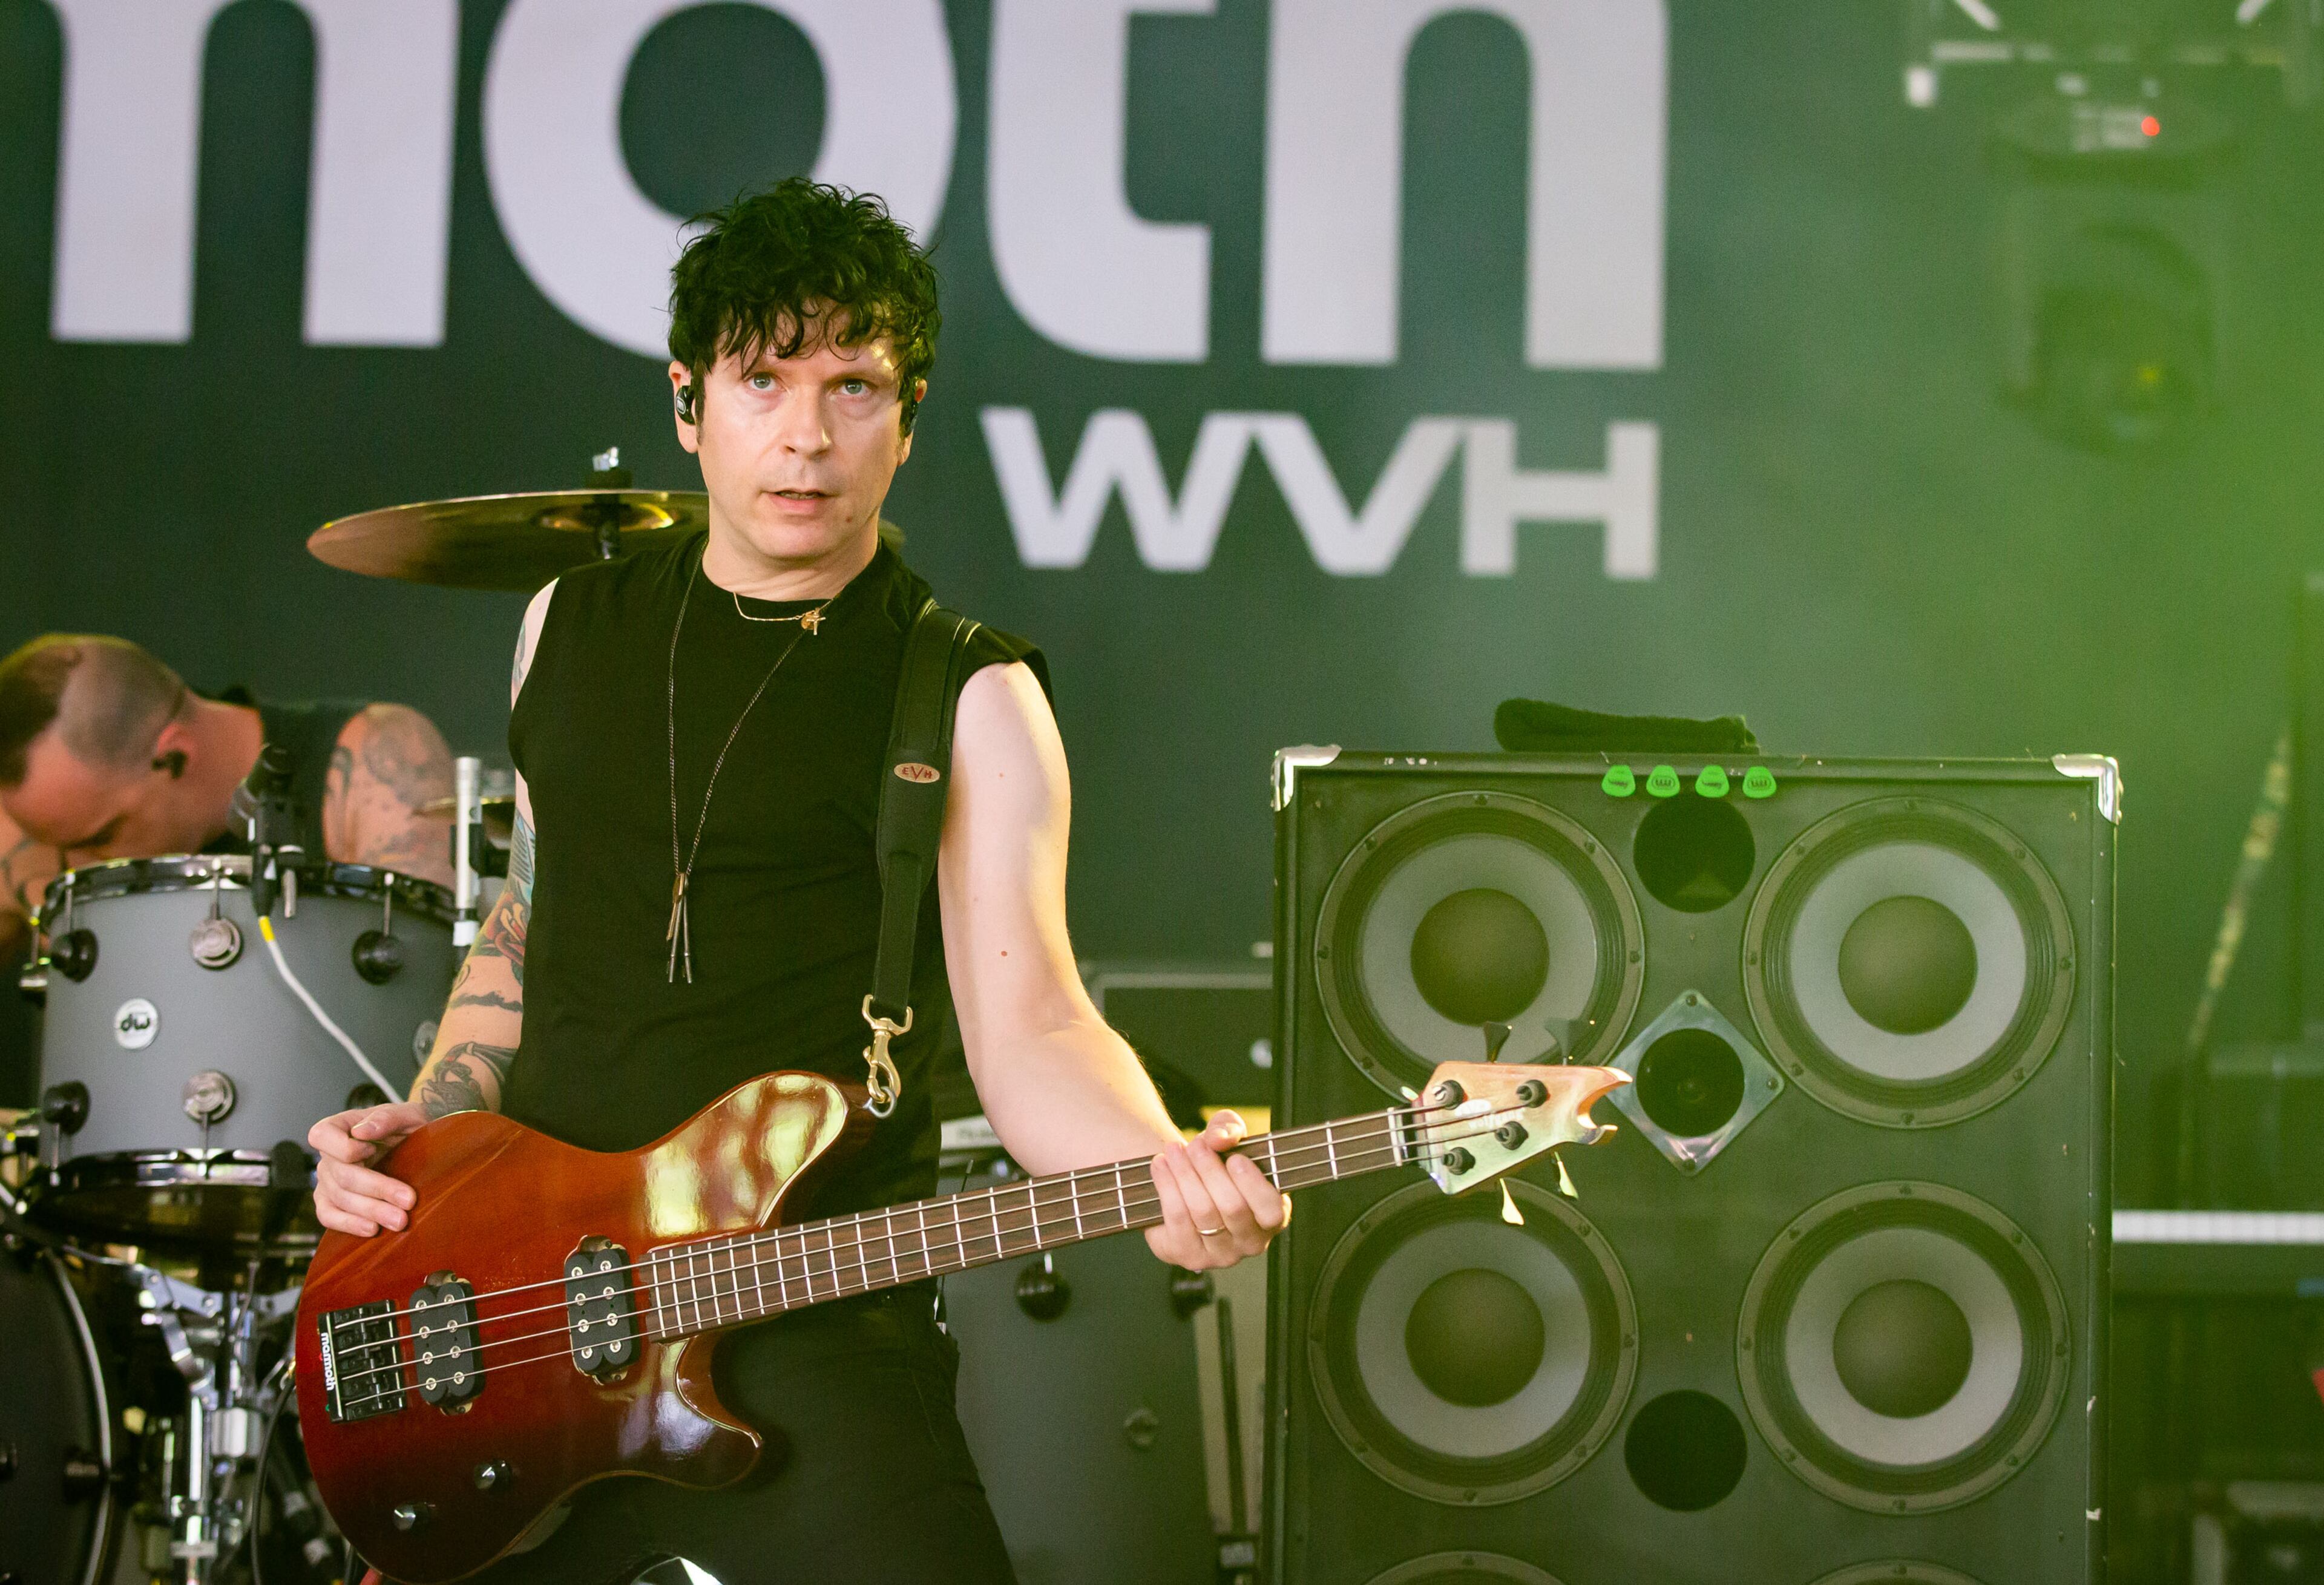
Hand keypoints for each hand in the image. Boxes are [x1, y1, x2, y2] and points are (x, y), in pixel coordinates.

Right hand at [310, 1100, 428, 1236]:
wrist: (418, 1145)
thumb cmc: (409, 1126)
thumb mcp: (408, 1114)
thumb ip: (386, 1118)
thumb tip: (363, 1131)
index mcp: (340, 1127)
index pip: (322, 1135)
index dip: (344, 1147)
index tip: (373, 1150)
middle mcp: (329, 1155)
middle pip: (341, 1175)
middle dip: (377, 1189)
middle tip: (408, 1201)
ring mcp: (327, 1180)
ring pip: (339, 1200)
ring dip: (371, 1211)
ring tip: (399, 1220)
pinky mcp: (332, 1202)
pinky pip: (329, 1216)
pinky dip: (349, 1224)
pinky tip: (373, 1229)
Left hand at [1145, 1111, 1289, 1271]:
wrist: (1183, 1181)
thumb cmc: (1216, 1160)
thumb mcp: (1228, 1136)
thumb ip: (1229, 1129)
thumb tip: (1220, 1139)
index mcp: (1272, 1217)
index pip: (1271, 1210)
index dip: (1253, 1185)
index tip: (1235, 1158)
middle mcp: (1250, 1242)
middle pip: (1232, 1207)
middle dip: (1210, 1170)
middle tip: (1195, 1145)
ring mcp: (1220, 1254)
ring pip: (1203, 1212)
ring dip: (1185, 1175)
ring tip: (1173, 1151)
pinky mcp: (1189, 1256)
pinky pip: (1177, 1220)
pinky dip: (1166, 1188)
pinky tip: (1160, 1166)